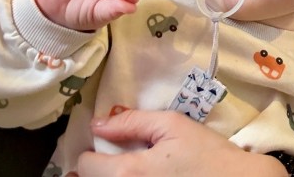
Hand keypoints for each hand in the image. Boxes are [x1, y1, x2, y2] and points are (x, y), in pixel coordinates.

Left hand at [77, 110, 288, 175]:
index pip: (87, 165)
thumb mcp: (172, 124)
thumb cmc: (206, 152)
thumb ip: (133, 121)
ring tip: (125, 167)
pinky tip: (140, 175)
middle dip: (97, 167)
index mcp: (130, 171)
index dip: (90, 151)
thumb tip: (97, 123)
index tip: (103, 144)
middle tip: (111, 155)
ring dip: (110, 176)